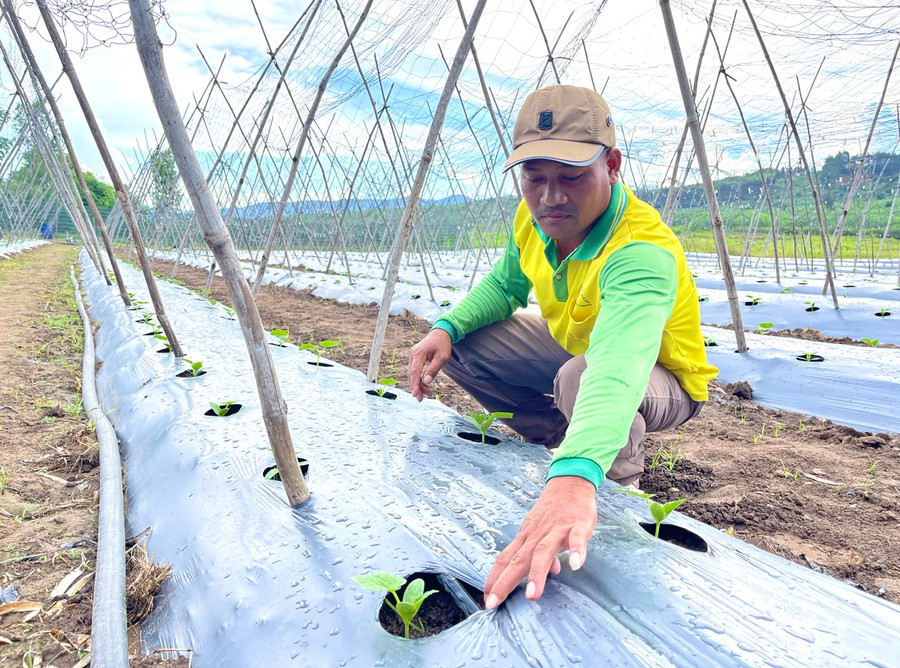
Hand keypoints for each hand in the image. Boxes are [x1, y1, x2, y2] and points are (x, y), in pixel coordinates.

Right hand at [407, 328, 451, 401]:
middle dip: (416, 387)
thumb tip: (426, 381)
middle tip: (421, 399)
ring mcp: (413, 356)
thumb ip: (433, 369)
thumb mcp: (442, 357)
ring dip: (418, 384)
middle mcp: (413, 354)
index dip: (414, 384)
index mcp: (419, 353)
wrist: (441, 333)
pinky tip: (425, 386)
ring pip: (413, 374)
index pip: (414, 372)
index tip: (416, 394)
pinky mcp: (415, 358)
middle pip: (412, 374)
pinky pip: (415, 371)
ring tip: (427, 394)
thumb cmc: (442, 344)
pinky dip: (419, 379)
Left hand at [483, 476, 596, 608]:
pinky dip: (576, 551)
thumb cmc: (554, 510)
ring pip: (543, 551)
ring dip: (537, 573)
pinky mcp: (577, 524)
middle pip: (518, 559)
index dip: (495, 577)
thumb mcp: (543, 531)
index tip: (486, 597)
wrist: (570, 483)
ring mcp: (556, 529)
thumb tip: (551, 573)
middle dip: (506, 582)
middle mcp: (537, 534)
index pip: (505, 558)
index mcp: (527, 537)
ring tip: (532, 595)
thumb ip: (542, 553)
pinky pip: (576, 539)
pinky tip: (576, 565)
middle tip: (495, 602)